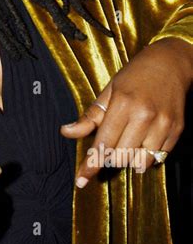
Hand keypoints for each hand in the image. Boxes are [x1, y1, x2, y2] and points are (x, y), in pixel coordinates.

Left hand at [60, 38, 192, 187]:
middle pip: (120, 157)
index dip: (90, 163)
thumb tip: (66, 132)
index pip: (103, 144)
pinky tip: (143, 142)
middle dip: (110, 157)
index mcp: (123, 104)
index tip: (81, 179)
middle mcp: (144, 115)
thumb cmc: (134, 77)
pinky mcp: (176, 130)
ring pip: (139, 162)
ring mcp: (162, 123)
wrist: (169, 64)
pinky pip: (158, 158)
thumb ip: (89, 117)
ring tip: (128, 143)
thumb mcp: (108, 91)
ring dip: (129, 159)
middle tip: (111, 145)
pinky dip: (147, 157)